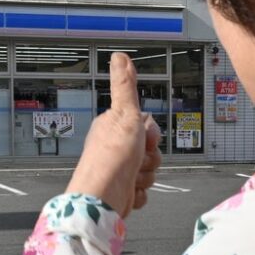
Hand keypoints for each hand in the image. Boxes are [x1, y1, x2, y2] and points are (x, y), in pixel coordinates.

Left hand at [65, 52, 160, 216]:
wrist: (103, 197)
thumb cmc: (112, 157)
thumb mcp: (124, 114)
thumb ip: (124, 86)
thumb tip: (120, 57)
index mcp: (114, 126)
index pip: (147, 126)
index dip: (151, 134)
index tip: (143, 138)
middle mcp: (115, 146)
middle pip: (152, 149)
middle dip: (150, 158)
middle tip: (136, 159)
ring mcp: (119, 169)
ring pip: (150, 170)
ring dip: (145, 176)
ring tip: (131, 176)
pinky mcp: (122, 189)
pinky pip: (144, 189)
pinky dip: (139, 193)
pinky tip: (129, 190)